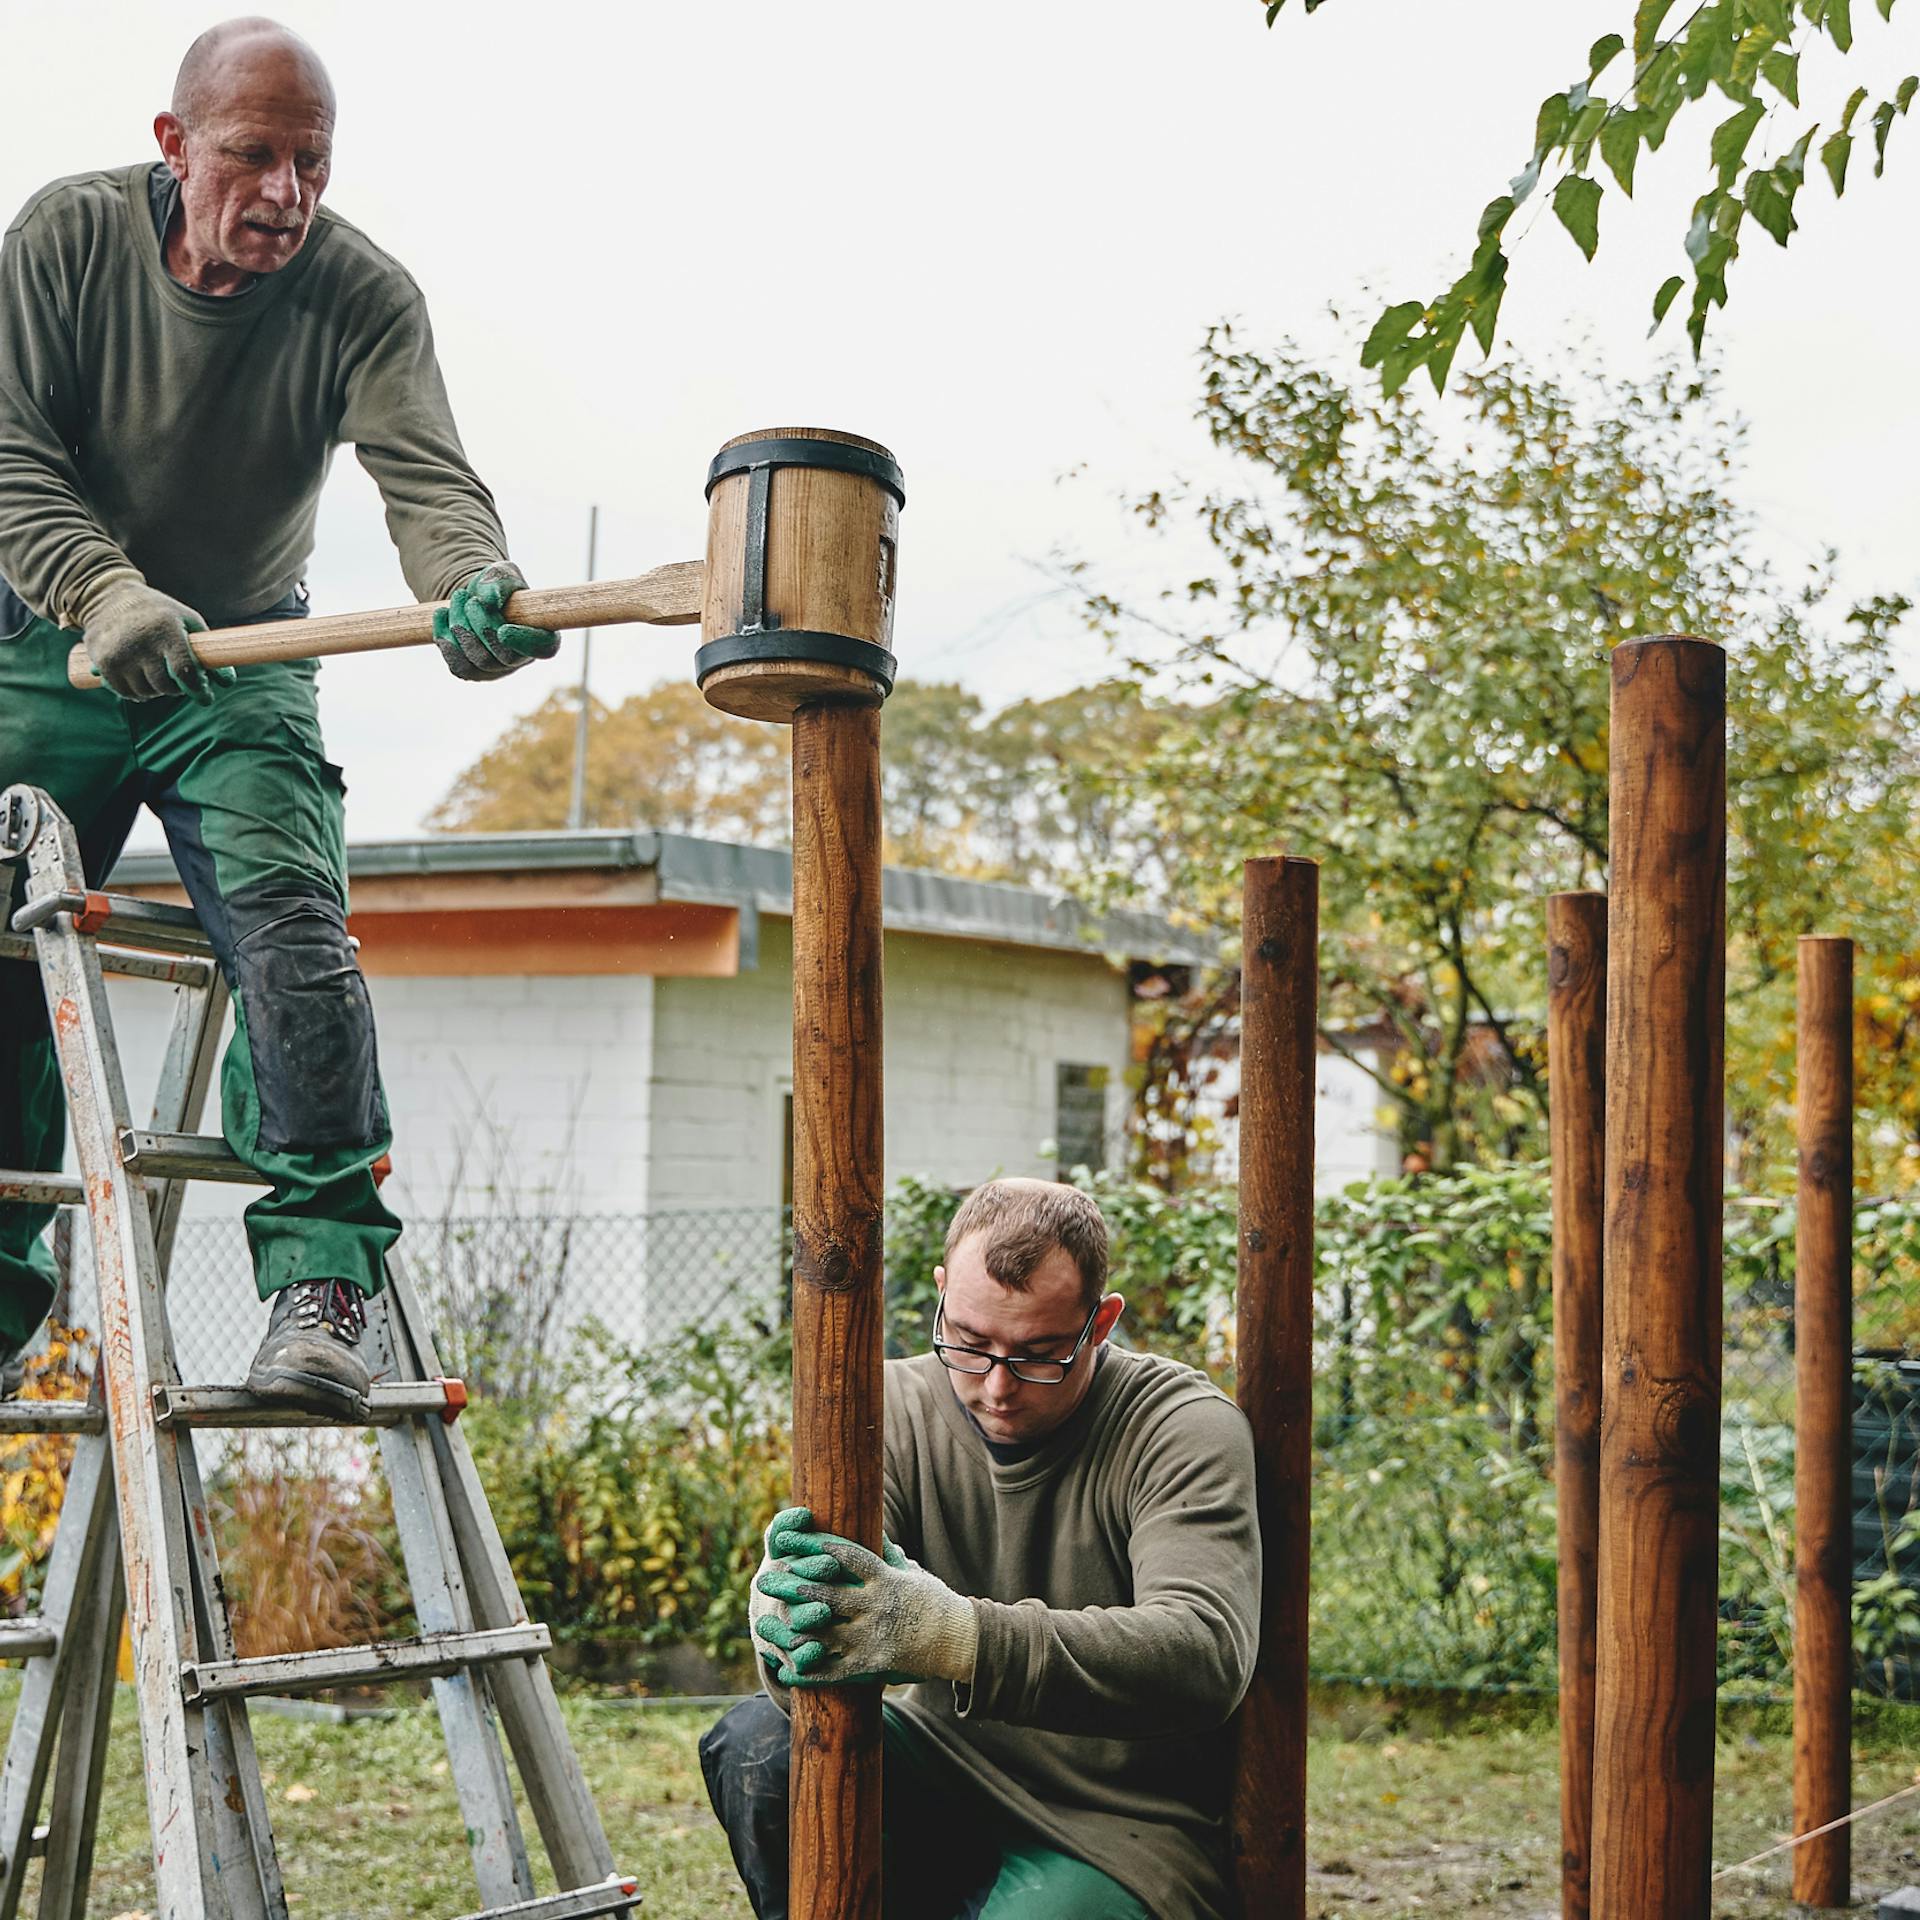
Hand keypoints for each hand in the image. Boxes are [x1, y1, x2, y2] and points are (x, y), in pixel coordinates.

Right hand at [81, 581, 230, 702]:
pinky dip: (136, 692)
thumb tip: (227, 682)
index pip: (184, 671)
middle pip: (166, 686)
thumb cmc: (159, 612)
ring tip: (156, 673)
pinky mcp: (103, 663)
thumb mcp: (187, 621)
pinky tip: (140, 679)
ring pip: (147, 693)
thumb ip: (208, 651)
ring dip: (156, 690)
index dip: (198, 689)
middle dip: (177, 687)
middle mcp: (141, 643)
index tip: (206, 697)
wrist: (110, 598)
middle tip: (177, 678)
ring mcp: (119, 654)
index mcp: (166, 630)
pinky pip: (125, 693)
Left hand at [432, 562, 559, 680]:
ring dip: (462, 627)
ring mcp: (497, 669)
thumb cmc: (496, 587)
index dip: (524, 642)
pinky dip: (446, 639)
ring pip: (479, 660)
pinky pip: (459, 666)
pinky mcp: (473, 672)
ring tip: (458, 598)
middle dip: (483, 627)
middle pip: (504, 656)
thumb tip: (488, 600)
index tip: (504, 629)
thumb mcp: (501, 574)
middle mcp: (521, 658)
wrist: (473, 598)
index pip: (542, 648)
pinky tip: (441, 615)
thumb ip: (499, 582)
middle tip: (471, 601)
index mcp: (541, 635)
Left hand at [753, 1516, 976, 1689]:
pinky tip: (788, 1670)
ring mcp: (873, 1636)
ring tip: (765, 1622)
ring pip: (824, 1631)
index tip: (787, 1538)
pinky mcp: (873, 1664)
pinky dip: (810, 1672)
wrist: (957, 1639)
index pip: (842, 1555)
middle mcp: (875, 1605)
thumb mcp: (909, 1570)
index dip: (812, 1546)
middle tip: (765, 1579)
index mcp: (884, 1577)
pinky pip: (835, 1671)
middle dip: (791, 1586)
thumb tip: (868, 1526)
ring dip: (792, 1627)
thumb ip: (884, 1553)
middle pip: (824, 1592)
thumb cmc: (932, 1600)